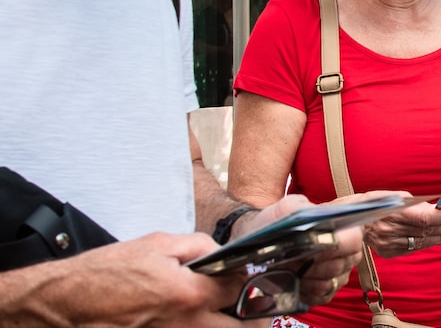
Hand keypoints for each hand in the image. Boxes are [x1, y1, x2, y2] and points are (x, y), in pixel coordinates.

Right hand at [0, 232, 266, 326]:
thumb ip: (198, 246)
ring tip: (230, 317)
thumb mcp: (156, 244)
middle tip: (254, 309)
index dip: (252, 281)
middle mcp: (187, 325)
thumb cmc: (104, 274)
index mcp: (190, 294)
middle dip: (255, 319)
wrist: (62, 305)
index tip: (251, 278)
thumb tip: (221, 254)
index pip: (242, 290)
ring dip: (229, 326)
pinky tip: (198, 321)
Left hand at [235, 194, 363, 306]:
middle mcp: (348, 253)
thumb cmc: (278, 223)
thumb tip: (310, 217)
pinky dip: (302, 290)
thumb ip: (298, 207)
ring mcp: (339, 276)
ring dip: (304, 277)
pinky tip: (292, 279)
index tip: (309, 247)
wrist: (264, 240)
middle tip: (291, 257)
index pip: (352, 240)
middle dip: (311, 263)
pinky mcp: (327, 294)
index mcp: (346, 229)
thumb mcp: (285, 208)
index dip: (332, 246)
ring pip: (327, 284)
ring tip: (289, 267)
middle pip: (338, 265)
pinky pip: (318, 298)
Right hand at [363, 198, 440, 256]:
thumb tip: (435, 208)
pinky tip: (435, 239)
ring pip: (420, 243)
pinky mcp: (387, 252)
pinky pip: (411, 249)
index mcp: (393, 213)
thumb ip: (416, 203)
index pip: (424, 219)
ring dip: (439, 238)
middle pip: (425, 232)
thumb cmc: (374, 202)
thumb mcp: (394, 196)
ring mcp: (388, 244)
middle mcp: (391, 231)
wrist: (351, 219)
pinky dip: (425, 243)